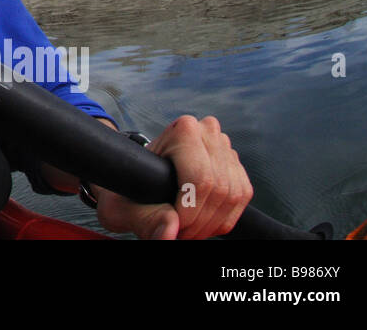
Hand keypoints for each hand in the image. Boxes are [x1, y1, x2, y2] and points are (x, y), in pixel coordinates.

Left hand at [93, 115, 252, 239]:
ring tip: (188, 232)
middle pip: (218, 189)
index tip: (175, 229)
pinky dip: (223, 218)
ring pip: (232, 195)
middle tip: (181, 235)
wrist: (137, 177)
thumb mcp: (125, 205)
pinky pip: (241, 198)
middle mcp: (209, 132)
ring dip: (212, 223)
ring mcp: (225, 148)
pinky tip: (202, 224)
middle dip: (200, 222)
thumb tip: (170, 232)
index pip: (200, 179)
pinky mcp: (236, 166)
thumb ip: (146, 221)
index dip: (190, 212)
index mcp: (184, 130)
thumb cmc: (128, 189)